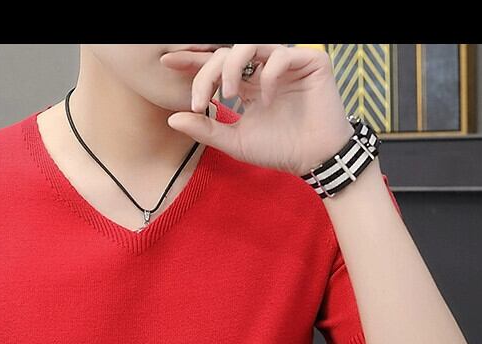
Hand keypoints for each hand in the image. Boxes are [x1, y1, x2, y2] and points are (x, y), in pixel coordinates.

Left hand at [160, 44, 353, 176]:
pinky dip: (268, 75)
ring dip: (232, 66)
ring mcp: (288, 63)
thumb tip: (172, 118)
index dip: (193, 60)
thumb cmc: (279, 150)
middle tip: (201, 101)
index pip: (217, 64)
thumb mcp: (236, 141)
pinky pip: (281, 55)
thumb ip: (207, 129)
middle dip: (207, 73)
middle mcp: (266, 68)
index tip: (167, 62)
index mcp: (249, 83)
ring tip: (229, 94)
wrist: (314, 160)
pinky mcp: (310, 62)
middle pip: (227, 52)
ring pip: (251, 44)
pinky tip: (266, 100)